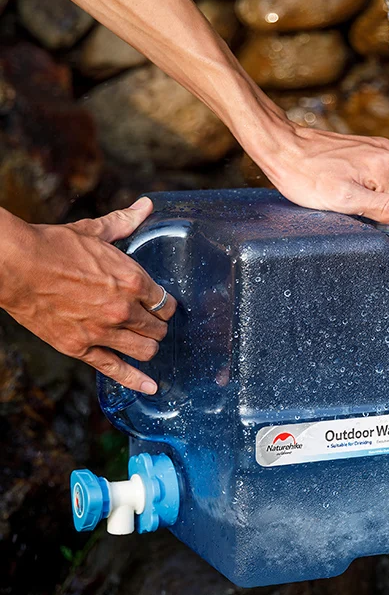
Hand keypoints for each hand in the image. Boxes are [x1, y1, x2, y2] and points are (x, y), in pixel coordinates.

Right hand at [0, 197, 175, 393]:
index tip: (160, 304)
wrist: (16, 266)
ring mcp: (103, 331)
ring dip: (149, 346)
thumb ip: (123, 223)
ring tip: (144, 342)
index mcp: (133, 279)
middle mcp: (124, 309)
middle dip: (158, 325)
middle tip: (151, 323)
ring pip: (146, 350)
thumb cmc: (54, 246)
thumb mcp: (94, 232)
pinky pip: (116, 370)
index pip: (166, 302)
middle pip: (159, 328)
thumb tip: (144, 207)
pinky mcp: (81, 348)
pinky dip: (136, 381)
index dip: (165, 304)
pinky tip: (151, 387)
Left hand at [235, 96, 388, 229]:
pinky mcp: (362, 146)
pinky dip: (353, 183)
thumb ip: (385, 210)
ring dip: (359, 194)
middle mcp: (386, 152)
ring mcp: (374, 147)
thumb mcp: (344, 201)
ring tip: (333, 188)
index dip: (373, 218)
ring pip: (377, 187)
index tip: (349, 212)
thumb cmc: (304, 176)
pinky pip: (368, 175)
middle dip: (366, 205)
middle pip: (388, 197)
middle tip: (338, 201)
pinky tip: (334, 180)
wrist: (280, 147)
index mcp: (386, 165)